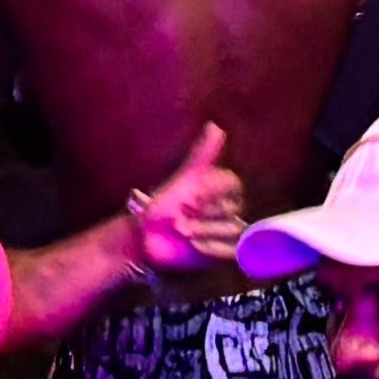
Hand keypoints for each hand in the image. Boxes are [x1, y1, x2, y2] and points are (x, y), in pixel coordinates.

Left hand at [128, 123, 243, 275]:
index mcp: (219, 190)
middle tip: (181, 217)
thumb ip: (202, 155)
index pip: (233, 185)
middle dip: (204, 214)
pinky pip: (232, 250)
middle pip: (232, 210)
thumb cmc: (161, 206)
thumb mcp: (183, 179)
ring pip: (232, 230)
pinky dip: (213, 248)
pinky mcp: (222, 253)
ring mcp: (225, 231)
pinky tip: (194, 246)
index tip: (191, 195)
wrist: (146, 238)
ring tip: (183, 232)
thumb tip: (215, 126)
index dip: (211, 191)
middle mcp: (225, 209)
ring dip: (204, 231)